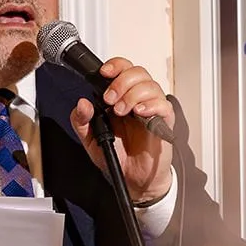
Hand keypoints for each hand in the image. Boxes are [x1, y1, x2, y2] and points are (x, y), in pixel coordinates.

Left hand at [69, 57, 174, 203]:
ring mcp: (152, 110)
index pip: (122, 69)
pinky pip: (163, 105)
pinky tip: (139, 112)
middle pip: (138, 72)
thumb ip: (82, 121)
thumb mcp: (90, 139)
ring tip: (122, 111)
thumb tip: (82, 103)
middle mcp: (137, 100)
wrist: (132, 180)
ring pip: (150, 85)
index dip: (115, 66)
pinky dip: (151, 105)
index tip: (103, 73)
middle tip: (110, 100)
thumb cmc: (116, 157)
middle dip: (120, 82)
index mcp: (120, 98)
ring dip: (132, 94)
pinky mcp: (163, 122)